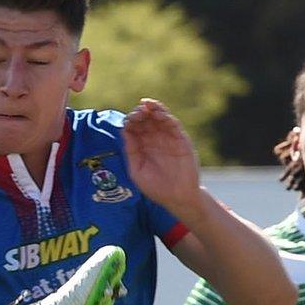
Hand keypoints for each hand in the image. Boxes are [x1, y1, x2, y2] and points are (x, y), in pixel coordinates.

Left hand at [122, 99, 203, 218]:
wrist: (177, 198)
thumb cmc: (155, 187)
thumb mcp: (137, 171)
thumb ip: (130, 152)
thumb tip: (124, 131)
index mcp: (142, 146)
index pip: (134, 128)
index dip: (131, 121)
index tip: (128, 120)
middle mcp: (154, 140)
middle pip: (146, 120)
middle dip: (141, 113)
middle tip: (138, 112)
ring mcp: (168, 139)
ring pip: (160, 118)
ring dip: (153, 110)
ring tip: (147, 106)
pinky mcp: (181, 140)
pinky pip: (174, 125)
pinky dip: (167, 117)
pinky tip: (159, 114)